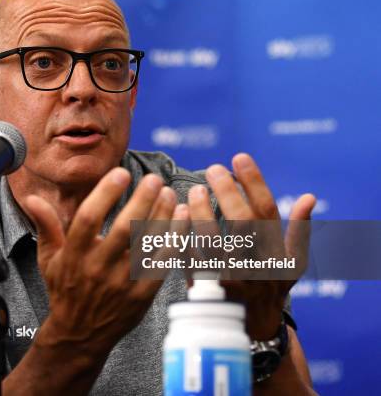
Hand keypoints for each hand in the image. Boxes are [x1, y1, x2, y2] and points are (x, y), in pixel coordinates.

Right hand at [22, 167, 180, 356]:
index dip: (105, 194)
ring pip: (147, 245)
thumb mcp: (48, 258)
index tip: (121, 173)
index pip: (88, 219)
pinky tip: (182, 219)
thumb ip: (45, 225)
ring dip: (162, 217)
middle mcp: (97, 268)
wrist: (79, 334)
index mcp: (73, 255)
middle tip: (154, 180)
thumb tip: (31, 198)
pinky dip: (175, 240)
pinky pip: (162, 264)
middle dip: (142, 201)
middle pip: (123, 230)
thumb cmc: (64, 289)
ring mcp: (122, 283)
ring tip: (171, 194)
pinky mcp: (141, 295)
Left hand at [185, 153, 315, 339]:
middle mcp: (256, 267)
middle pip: (241, 224)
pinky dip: (182, 239)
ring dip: (201, 213)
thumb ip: (299, 231)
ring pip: (213, 242)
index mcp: (276, 254)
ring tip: (193, 190)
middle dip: (226, 192)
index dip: (254, 182)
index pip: (267, 211)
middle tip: (212, 168)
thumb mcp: (292, 263)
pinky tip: (175, 216)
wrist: (253, 328)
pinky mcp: (206, 290)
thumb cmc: (272, 287)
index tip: (239, 157)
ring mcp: (230, 280)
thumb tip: (309, 197)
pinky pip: (190, 262)